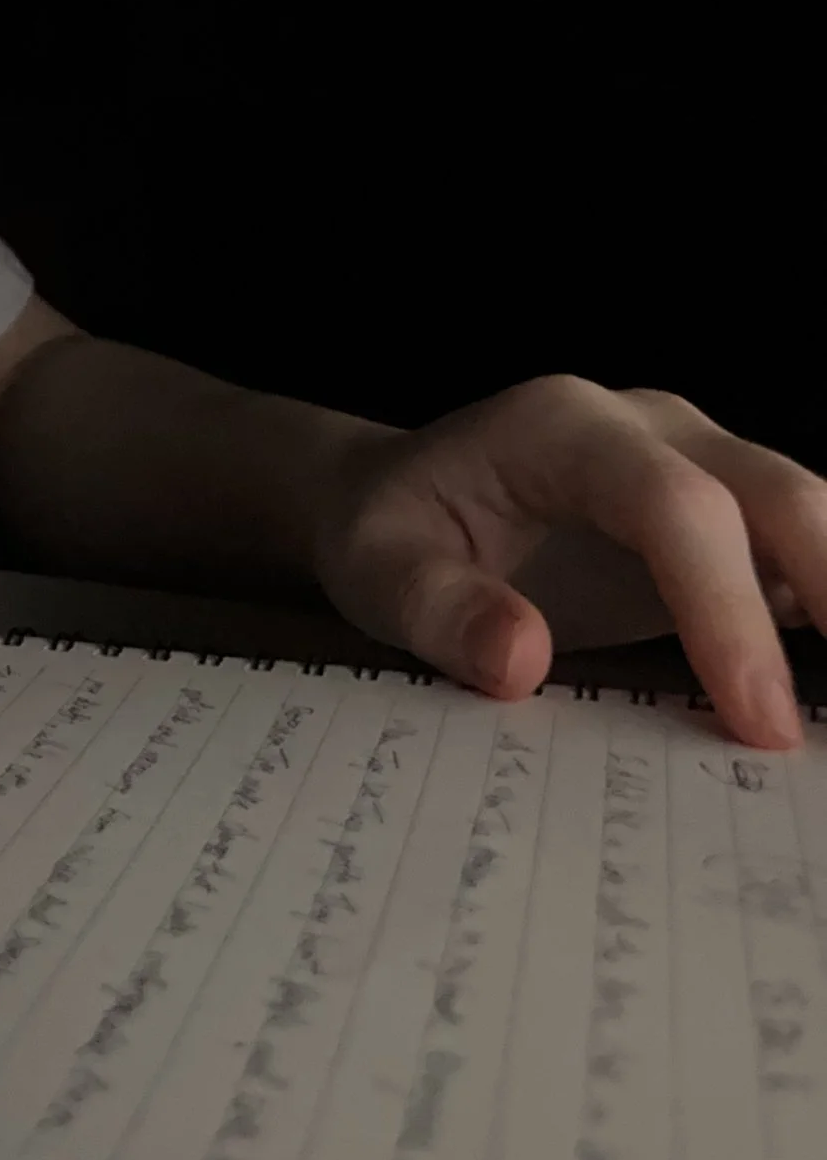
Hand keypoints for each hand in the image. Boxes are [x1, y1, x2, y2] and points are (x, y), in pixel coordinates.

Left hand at [310, 376, 826, 748]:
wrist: (395, 495)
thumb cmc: (390, 532)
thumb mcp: (376, 570)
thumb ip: (439, 611)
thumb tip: (522, 661)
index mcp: (564, 428)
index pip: (674, 507)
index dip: (725, 611)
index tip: (756, 721)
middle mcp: (650, 429)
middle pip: (774, 491)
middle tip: (821, 731)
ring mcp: (699, 461)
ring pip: (810, 512)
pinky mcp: (727, 512)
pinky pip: (801, 552)